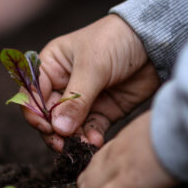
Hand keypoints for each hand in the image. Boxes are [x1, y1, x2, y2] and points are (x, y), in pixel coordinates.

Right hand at [21, 14, 160, 150]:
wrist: (155, 42)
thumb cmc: (116, 41)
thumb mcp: (92, 66)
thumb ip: (75, 99)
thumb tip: (58, 129)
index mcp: (51, 65)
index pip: (32, 93)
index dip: (34, 112)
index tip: (45, 127)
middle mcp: (63, 83)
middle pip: (48, 114)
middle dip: (53, 131)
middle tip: (62, 143)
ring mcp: (84, 99)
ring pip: (68, 126)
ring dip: (72, 139)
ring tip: (81, 146)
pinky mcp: (104, 111)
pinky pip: (90, 130)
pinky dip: (90, 139)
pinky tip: (94, 142)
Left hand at [77, 111, 177, 187]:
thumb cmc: (187, 125)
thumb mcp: (164, 131)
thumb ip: (156, 145)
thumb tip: (167, 158)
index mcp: (125, 139)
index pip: (98, 163)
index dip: (97, 183)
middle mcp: (115, 152)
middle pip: (85, 180)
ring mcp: (118, 166)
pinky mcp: (128, 183)